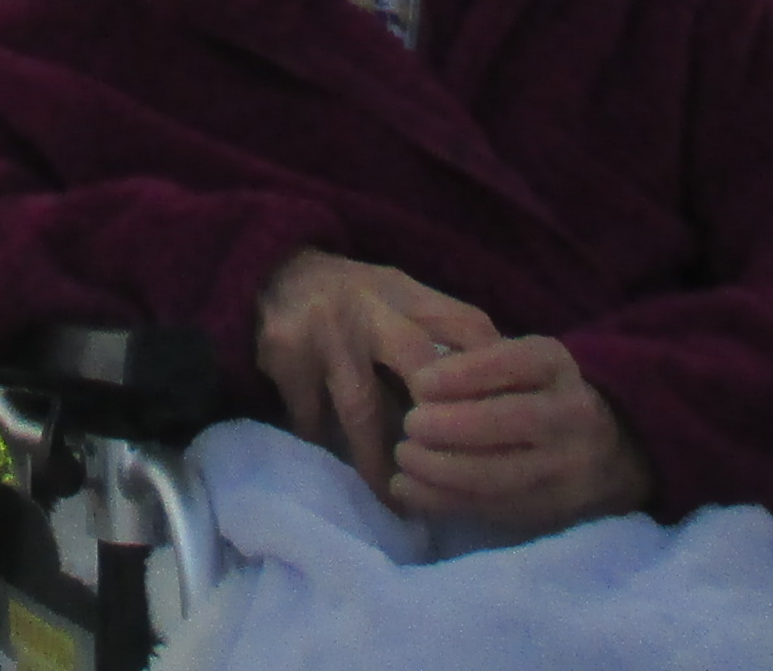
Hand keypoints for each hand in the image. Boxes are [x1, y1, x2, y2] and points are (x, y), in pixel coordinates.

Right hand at [252, 249, 499, 497]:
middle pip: (420, 367)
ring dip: (380, 462)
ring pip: (363, 410)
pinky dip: (327, 448)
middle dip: (438, 424)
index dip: (491, 375)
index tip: (502, 425)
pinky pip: (311, 419)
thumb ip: (435, 334)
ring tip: (396, 501)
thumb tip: (489, 396)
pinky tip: (340, 474)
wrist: (270, 272)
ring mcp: (326, 331)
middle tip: (452, 472)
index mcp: (407, 292)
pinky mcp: (285, 355)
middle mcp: (371, 306)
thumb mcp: (397, 298)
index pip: (466, 326)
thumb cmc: (349, 298)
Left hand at [390, 331, 655, 535]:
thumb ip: (477, 360)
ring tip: (402, 459)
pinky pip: (491, 509)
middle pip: (510, 422)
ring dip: (440, 471)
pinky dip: (443, 501)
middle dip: (450, 426)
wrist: (609, 450)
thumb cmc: (538, 392)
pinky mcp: (550, 511)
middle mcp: (570, 415)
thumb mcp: (521, 360)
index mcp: (555, 365)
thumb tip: (417, 378)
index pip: (512, 363)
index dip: (463, 374)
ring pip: (499, 475)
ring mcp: (565, 469)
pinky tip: (407, 490)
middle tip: (409, 425)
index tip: (419, 383)